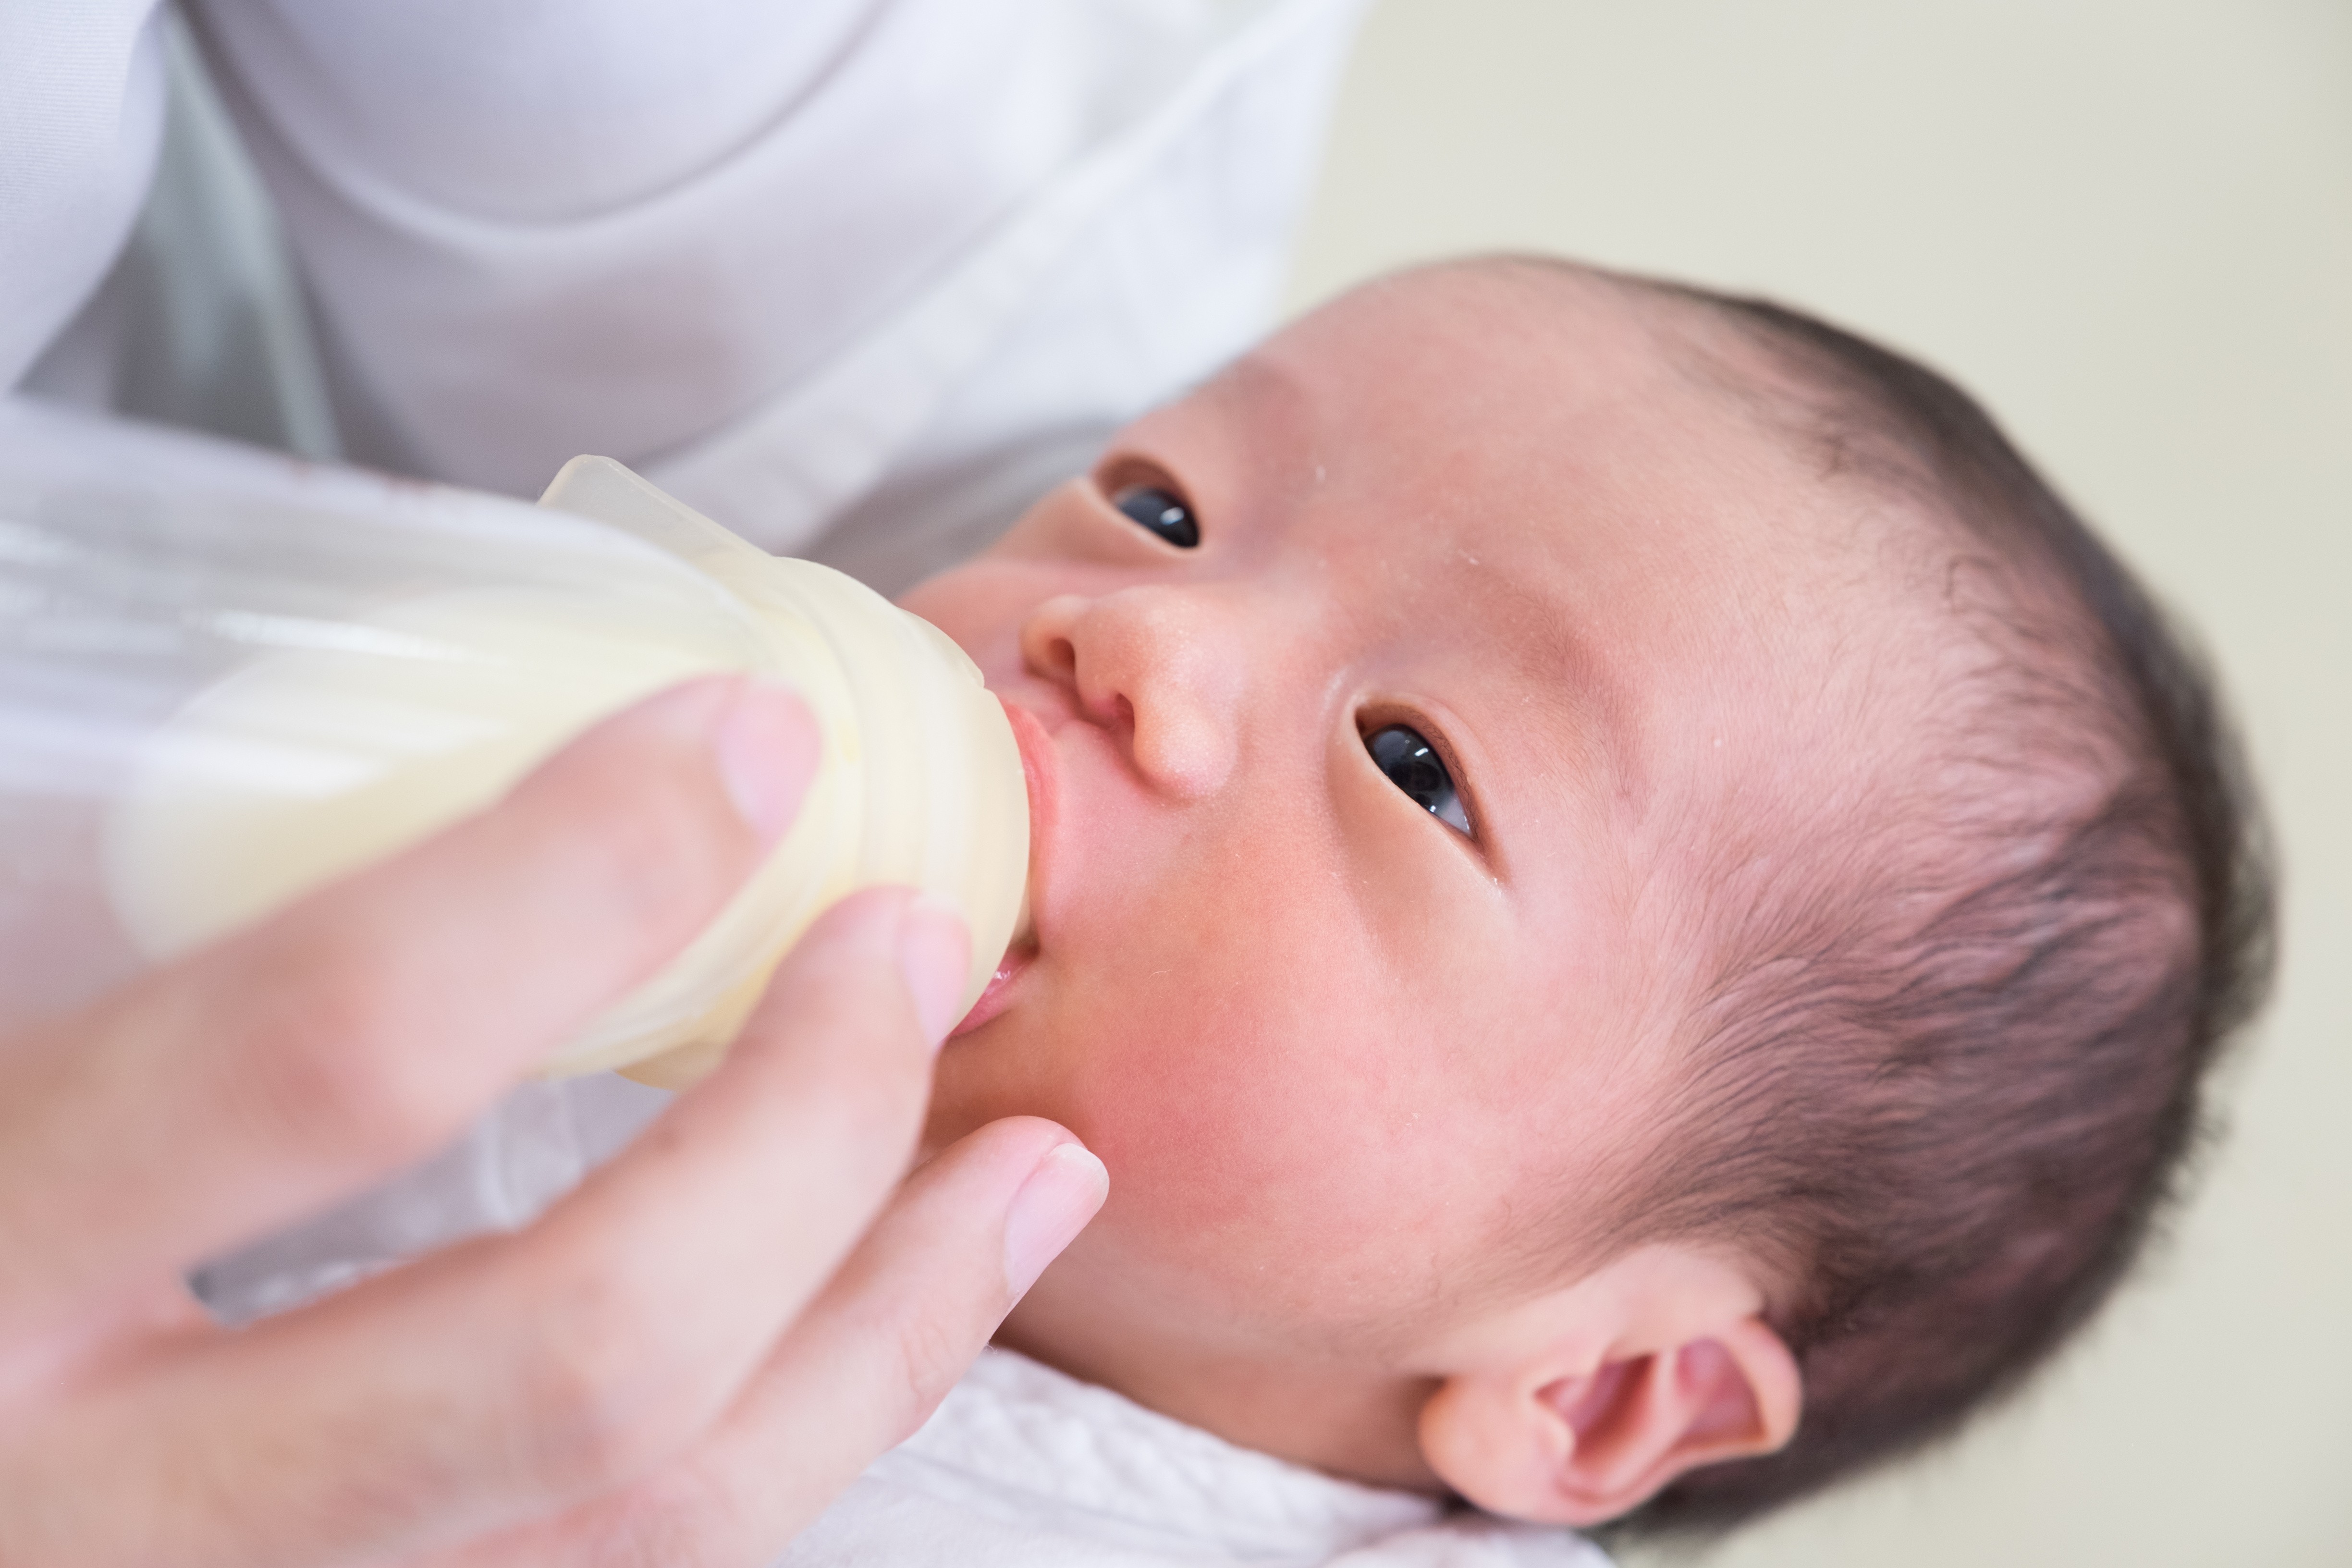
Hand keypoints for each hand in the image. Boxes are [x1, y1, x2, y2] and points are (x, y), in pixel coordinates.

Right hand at [0, 677, 1105, 1566]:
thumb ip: (140, 948)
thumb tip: (399, 748)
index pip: (337, 1054)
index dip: (581, 876)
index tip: (746, 743)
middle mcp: (122, 1516)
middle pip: (583, 1348)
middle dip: (813, 1127)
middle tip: (918, 946)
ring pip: (662, 1515)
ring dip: (896, 1325)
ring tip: (1037, 1169)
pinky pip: (631, 1567)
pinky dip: (803, 1435)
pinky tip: (884, 1318)